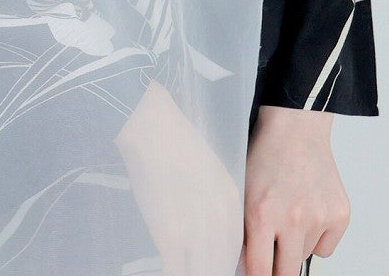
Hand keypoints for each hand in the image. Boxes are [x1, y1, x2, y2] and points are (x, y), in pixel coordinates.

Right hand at [115, 79, 243, 275]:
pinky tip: (173, 270)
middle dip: (214, 270)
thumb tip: (212, 233)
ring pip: (203, 271)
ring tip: (187, 267)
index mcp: (230, 203)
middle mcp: (219, 220)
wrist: (152, 127)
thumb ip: (215, 205)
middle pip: (221, 265)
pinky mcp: (169, 236)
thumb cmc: (174, 145)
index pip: (236, 251)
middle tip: (203, 268)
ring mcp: (195, 230)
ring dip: (197, 272)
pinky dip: (176, 273)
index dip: (226, 265)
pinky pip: (177, 271)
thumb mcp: (208, 173)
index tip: (217, 266)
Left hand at [240, 105, 349, 275]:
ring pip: (304, 256)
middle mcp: (293, 219)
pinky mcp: (340, 215)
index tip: (256, 274)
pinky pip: (325, 247)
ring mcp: (319, 217)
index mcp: (262, 214)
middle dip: (277, 268)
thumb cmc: (266, 155)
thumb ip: (244, 230)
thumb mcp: (243, 191)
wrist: (296, 127)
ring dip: (295, 245)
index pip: (260, 271)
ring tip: (289, 211)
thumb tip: (247, 266)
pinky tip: (308, 210)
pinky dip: (316, 237)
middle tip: (272, 254)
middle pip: (287, 273)